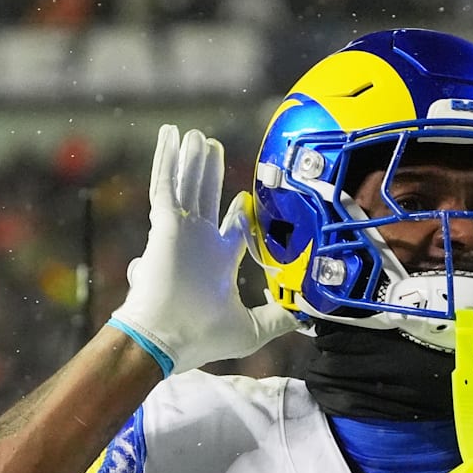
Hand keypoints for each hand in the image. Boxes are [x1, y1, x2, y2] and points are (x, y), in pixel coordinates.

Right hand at [109, 124, 296, 375]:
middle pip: (206, 198)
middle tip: (212, 147)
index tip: (243, 199)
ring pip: (187, 185)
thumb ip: (279, 317)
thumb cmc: (201, 337)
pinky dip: (167, 160)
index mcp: (217, 263)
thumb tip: (306, 314)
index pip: (230, 230)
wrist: (166, 338)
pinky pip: (166, 184)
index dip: (238, 213)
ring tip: (194, 135)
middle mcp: (199, 243)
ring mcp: (181, 231)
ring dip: (191, 160)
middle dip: (209, 173)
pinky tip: (170, 137)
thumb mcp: (253, 329)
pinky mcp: (165, 224)